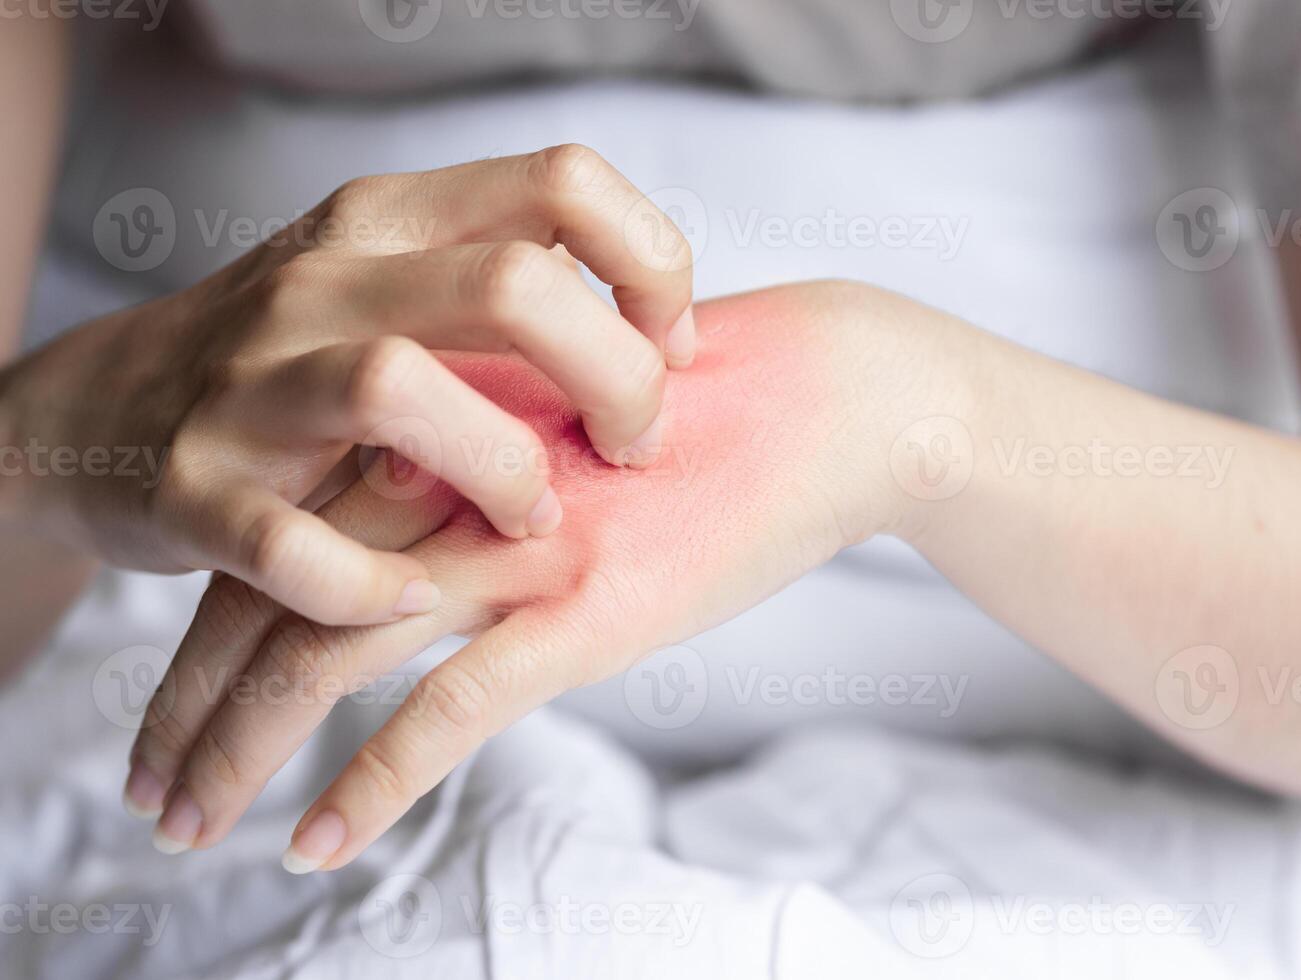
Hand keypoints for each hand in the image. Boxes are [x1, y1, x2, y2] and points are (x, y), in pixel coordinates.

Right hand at [0, 145, 695, 625]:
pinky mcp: (190, 492)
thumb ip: (514, 291)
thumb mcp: (395, 285)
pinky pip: (290, 547)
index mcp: (392, 220)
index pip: (564, 181)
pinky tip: (411, 596)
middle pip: (513, 284)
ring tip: (534, 521)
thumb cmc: (297, 360)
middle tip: (634, 446)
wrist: (101, 412)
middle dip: (614, 376)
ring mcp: (248, 384)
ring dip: (501, 471)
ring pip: (397, 389)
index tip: (668, 351)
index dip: (650, 267)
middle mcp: (324, 282)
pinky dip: (366, 586)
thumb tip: (663, 331)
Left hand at [128, 281, 956, 864]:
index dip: (210, 604)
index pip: (281, 518)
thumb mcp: (579, 401)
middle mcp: (453, 469)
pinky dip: (371, 783)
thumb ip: (496, 448)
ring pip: (328, 648)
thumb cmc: (721, 396)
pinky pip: (447, 710)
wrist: (837, 396)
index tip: (176, 686)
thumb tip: (441, 516)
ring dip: (240, 744)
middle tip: (148, 781)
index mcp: (442, 407)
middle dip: (193, 695)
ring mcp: (515, 540)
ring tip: (187, 819)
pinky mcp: (585, 608)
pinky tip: (312, 840)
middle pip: (271, 586)